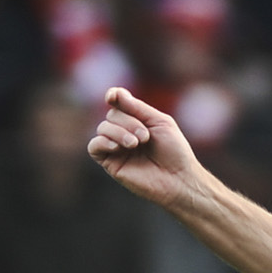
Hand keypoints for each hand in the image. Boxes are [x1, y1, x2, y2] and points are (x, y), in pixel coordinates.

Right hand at [90, 87, 204, 208]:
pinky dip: (103, 142)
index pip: (118, 103)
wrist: (178, 179)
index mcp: (137, 121)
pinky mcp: (110, 163)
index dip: (114, 96)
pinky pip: (94, 146)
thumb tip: (114, 93)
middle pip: (112, 115)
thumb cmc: (174, 151)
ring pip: (103, 128)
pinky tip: (117, 146)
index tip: (113, 97)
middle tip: (145, 137)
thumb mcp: (160, 122)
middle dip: (128, 122)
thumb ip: (137, 107)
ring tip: (136, 144)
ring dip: (119, 132)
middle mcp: (124, 132)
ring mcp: (116, 148)